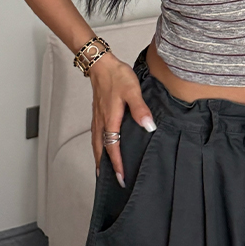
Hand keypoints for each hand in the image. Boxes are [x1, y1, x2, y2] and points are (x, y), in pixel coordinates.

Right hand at [88, 52, 156, 185]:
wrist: (101, 63)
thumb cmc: (117, 76)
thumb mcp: (133, 90)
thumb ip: (140, 109)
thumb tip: (148, 127)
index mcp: (110, 119)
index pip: (113, 147)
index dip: (117, 164)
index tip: (121, 178)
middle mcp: (102, 121)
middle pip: (101, 150)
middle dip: (106, 166)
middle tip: (111, 182)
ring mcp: (98, 117)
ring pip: (97, 143)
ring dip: (100, 158)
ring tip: (103, 170)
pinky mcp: (97, 112)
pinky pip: (96, 135)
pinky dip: (98, 146)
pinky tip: (102, 146)